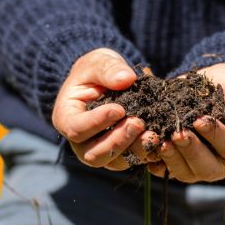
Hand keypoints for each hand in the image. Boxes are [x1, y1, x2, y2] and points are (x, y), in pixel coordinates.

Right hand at [52, 48, 147, 169]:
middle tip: (138, 123)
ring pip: (113, 162)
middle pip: (93, 153)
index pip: (76, 128)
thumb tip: (126, 79)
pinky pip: (130, 161)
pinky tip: (158, 141)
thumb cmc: (95, 71)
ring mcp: (99, 151)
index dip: (97, 122)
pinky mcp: (118, 155)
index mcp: (66, 118)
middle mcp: (79, 142)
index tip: (120, 109)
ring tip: (152, 134)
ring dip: (133, 150)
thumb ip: (108, 69)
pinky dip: (145, 154)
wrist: (105, 83)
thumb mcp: (98, 61)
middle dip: (117, 141)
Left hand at [147, 63, 224, 182]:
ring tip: (160, 140)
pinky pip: (164, 170)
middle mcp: (222, 163)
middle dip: (191, 151)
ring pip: (185, 173)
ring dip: (172, 158)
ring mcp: (197, 167)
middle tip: (177, 133)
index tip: (200, 120)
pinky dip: (155, 161)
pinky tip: (149, 146)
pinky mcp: (177, 164)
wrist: (207, 85)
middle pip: (208, 168)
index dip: (217, 136)